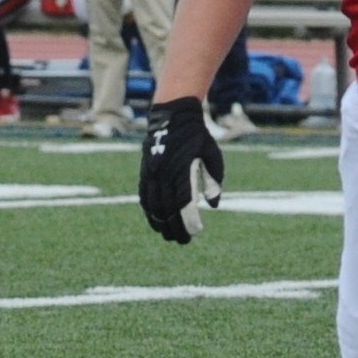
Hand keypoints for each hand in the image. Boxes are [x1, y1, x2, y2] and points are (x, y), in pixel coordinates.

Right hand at [138, 96, 224, 243]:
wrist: (171, 116)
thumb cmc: (196, 136)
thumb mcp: (212, 155)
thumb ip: (213, 180)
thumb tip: (213, 204)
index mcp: (181, 170)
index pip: (184, 203)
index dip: (189, 221)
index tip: (196, 231)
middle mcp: (163, 174)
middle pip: (167, 209)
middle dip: (175, 228)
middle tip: (183, 240)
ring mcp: (151, 174)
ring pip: (153, 206)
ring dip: (161, 223)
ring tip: (170, 235)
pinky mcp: (144, 173)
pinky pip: (144, 197)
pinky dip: (150, 212)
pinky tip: (156, 221)